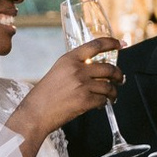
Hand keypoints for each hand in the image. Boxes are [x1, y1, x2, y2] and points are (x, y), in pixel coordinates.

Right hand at [5, 38, 122, 156]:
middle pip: (108, 68)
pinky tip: (100, 104)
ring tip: (112, 95)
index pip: (96, 45)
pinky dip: (104, 103)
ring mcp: (82, 85)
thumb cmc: (43, 96)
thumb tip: (94, 68)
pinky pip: (103, 100)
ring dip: (113, 92)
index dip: (111, 43)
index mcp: (69, 59)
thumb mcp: (57, 72)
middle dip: (118, 74)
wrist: (35, 114)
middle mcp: (77, 70)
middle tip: (120, 78)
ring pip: (109, 86)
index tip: (120, 44)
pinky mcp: (85, 100)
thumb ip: (75, 67)